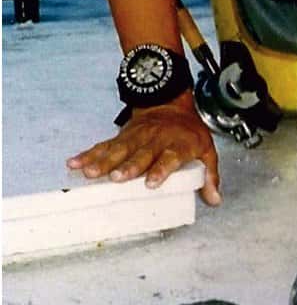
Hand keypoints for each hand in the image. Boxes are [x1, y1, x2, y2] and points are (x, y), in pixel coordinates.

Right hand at [68, 98, 221, 206]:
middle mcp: (155, 140)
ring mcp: (136, 137)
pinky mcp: (122, 136)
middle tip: (116, 178)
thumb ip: (211, 175)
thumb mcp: (207, 150)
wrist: (170, 105)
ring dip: (103, 161)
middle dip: (128, 166)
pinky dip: (89, 154)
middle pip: (141, 154)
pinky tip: (75, 162)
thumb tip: (214, 200)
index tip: (152, 182)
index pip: (170, 157)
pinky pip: (104, 145)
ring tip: (89, 173)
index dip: (161, 169)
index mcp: (178, 144)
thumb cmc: (188, 133)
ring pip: (119, 149)